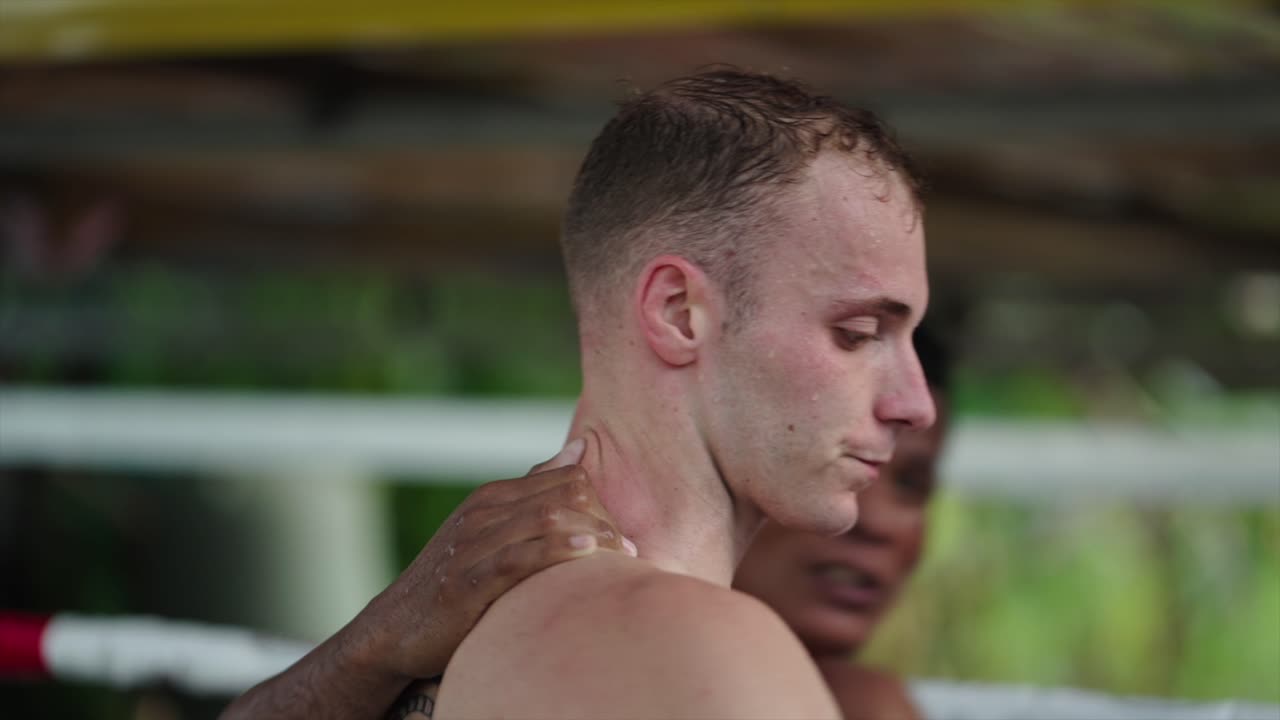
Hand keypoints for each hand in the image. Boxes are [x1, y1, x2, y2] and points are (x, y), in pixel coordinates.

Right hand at [347, 435, 632, 680]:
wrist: (394, 627)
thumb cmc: (453, 581)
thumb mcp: (488, 531)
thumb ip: (533, 492)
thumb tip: (579, 449)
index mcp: (492, 498)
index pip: (564, 479)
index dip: (601, 501)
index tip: (623, 533)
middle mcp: (483, 512)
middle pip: (562, 496)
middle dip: (603, 518)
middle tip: (632, 548)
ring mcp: (474, 544)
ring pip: (545, 520)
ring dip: (592, 534)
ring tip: (624, 555)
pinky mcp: (468, 580)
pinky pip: (519, 557)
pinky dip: (556, 551)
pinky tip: (587, 555)